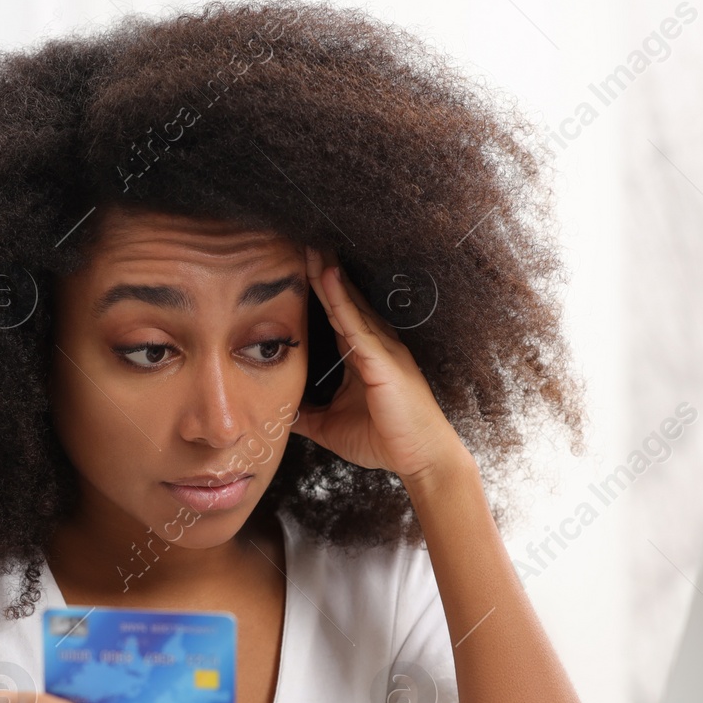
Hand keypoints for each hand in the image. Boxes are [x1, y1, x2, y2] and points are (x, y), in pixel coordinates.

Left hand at [293, 246, 465, 482]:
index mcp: (361, 356)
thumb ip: (307, 416)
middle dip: (323, 272)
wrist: (421, 459)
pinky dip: (342, 301)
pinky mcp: (384, 361)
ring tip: (310, 249)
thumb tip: (281, 413)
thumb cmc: (384, 440)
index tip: (297, 268)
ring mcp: (381, 350)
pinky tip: (327, 278)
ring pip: (350, 305)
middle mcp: (374, 346)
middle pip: (344, 301)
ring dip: (329, 276)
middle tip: (301, 243)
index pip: (336, 315)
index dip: (318, 292)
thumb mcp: (331, 427)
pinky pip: (357, 325)